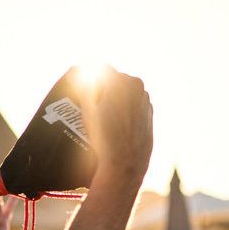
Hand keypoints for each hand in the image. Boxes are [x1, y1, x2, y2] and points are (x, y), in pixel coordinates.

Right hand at [80, 68, 152, 184]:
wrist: (126, 160)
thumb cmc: (104, 137)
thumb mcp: (88, 111)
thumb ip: (85, 87)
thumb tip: (80, 73)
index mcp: (120, 81)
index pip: (102, 69)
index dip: (91, 77)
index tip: (82, 86)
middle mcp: (136, 85)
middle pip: (115, 80)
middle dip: (104, 88)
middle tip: (91, 104)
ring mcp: (144, 98)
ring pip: (125, 92)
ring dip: (114, 98)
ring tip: (103, 117)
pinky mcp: (149, 111)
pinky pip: (133, 104)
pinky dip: (124, 109)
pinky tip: (115, 124)